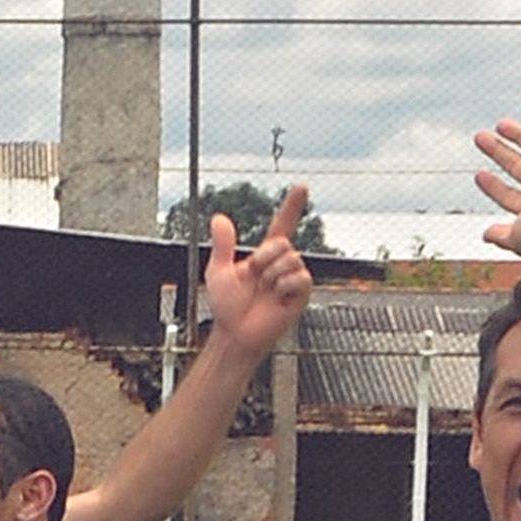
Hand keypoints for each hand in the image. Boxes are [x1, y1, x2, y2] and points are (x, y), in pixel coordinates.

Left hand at [205, 182, 318, 349]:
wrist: (235, 334)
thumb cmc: (226, 307)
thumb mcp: (219, 271)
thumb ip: (222, 245)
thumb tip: (219, 218)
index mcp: (264, 256)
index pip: (281, 225)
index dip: (291, 206)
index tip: (302, 186)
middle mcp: (281, 264)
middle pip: (282, 243)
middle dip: (264, 258)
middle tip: (255, 279)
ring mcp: (293, 278)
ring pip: (290, 260)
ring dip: (272, 275)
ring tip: (265, 291)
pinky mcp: (302, 294)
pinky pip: (300, 278)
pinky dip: (284, 286)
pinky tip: (277, 298)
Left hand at [475, 92, 520, 260]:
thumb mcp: (517, 239)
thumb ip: (500, 236)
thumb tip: (485, 235)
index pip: (510, 194)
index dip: (494, 186)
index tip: (479, 175)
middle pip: (519, 165)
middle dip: (500, 153)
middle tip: (482, 138)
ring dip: (517, 134)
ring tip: (499, 125)